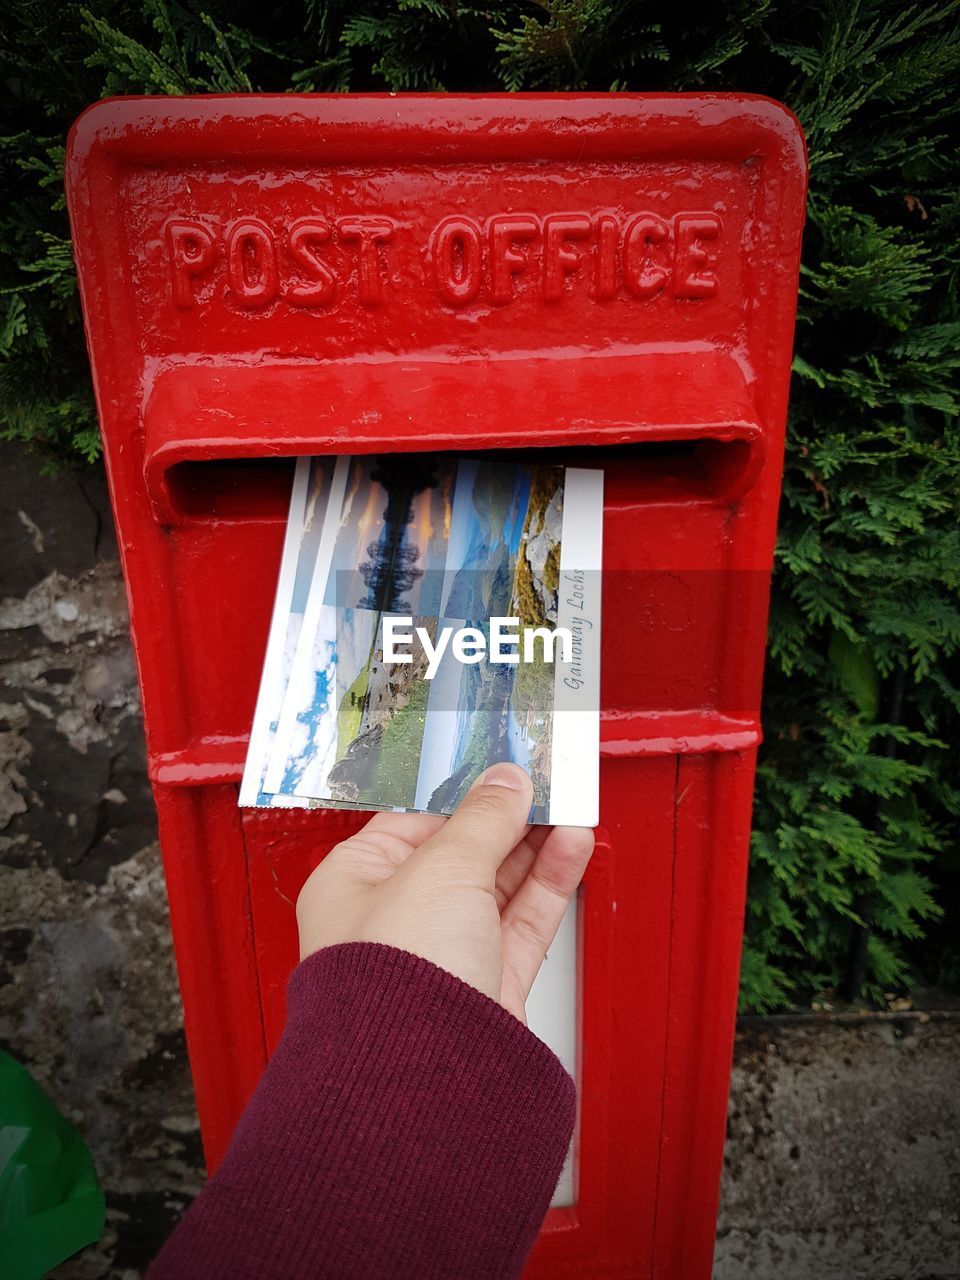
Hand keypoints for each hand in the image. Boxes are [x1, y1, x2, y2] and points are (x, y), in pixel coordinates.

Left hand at [296, 764, 593, 1023]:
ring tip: (568, 807)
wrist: (420, 1082)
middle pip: (460, 853)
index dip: (461, 792)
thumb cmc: (392, 982)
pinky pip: (522, 922)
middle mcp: (395, 921)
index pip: (413, 821)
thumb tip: (505, 781)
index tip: (500, 768)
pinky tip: (570, 848)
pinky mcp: (485, 988)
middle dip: (505, 818)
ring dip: (534, 846)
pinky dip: (548, 884)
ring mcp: (442, 956)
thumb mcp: (443, 869)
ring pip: (497, 887)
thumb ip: (483, 819)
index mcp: (355, 883)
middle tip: (544, 781)